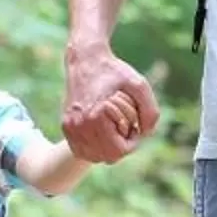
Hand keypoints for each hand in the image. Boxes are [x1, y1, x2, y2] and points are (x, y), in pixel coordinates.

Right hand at [62, 42, 160, 163]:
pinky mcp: (65, 126)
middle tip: (126, 128)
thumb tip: (145, 134)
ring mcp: (70, 126)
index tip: (135, 126)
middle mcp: (79, 124)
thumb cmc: (114, 72)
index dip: (132, 142)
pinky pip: (81, 151)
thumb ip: (150, 112)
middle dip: (121, 146)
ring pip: (93, 157)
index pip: (119, 151)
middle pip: (107, 157)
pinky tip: (103, 134)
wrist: (86, 59)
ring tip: (114, 129)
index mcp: (96, 116)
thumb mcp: (140, 85)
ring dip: (107, 148)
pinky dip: (94, 148)